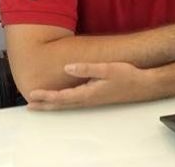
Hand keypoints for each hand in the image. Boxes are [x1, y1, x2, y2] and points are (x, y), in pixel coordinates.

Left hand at [27, 62, 150, 110]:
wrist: (144, 85)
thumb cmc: (127, 76)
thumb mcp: (106, 69)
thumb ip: (86, 69)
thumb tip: (67, 68)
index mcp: (88, 93)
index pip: (62, 97)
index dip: (46, 96)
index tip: (32, 95)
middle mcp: (88, 99)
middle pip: (62, 104)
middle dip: (45, 104)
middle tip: (29, 106)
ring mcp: (93, 100)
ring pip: (68, 104)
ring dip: (53, 104)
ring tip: (41, 104)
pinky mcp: (97, 97)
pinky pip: (75, 102)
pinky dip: (64, 102)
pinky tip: (63, 99)